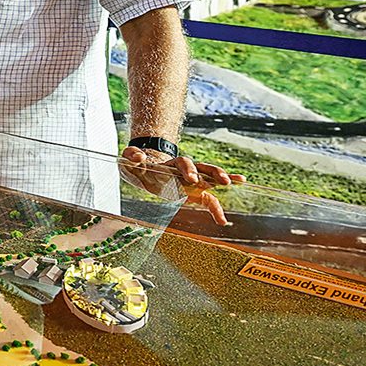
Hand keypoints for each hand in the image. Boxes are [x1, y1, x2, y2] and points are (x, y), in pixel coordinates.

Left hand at [120, 145, 245, 226]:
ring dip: (222, 178)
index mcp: (168, 164)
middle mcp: (183, 170)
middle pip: (201, 167)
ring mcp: (190, 180)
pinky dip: (218, 205)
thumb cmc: (137, 165)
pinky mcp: (192, 192)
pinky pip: (209, 197)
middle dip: (212, 173)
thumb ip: (131, 156)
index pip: (181, 163)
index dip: (188, 170)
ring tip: (237, 182)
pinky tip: (229, 209)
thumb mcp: (129, 160)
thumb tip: (139, 156)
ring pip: (210, 177)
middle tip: (221, 181)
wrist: (143, 169)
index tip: (193, 179)